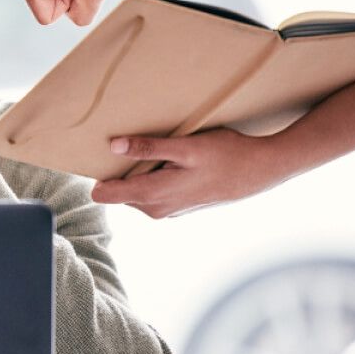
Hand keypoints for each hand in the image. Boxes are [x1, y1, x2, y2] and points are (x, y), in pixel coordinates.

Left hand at [90, 128, 289, 218]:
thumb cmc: (225, 155)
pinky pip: (150, 192)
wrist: (260, 171)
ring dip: (136, 172)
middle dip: (118, 169)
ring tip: (153, 149)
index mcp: (152, 195)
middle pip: (117, 190)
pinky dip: (151, 176)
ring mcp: (166, 210)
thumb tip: (113, 146)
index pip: (104, 194)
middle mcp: (155, 209)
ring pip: (134, 191)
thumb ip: (148, 148)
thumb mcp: (186, 147)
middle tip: (127, 142)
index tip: (94, 154)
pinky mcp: (176, 206)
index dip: (97, 173)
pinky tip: (166, 160)